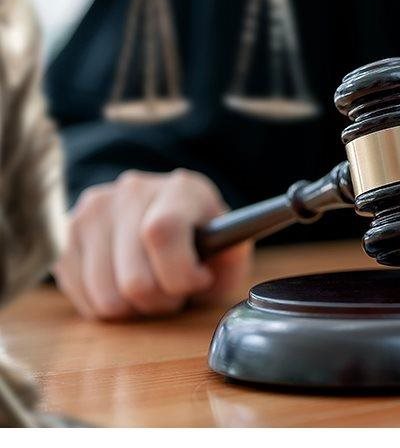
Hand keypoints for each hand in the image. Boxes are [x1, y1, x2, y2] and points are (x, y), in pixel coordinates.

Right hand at [52, 169, 251, 320]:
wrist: (163, 217)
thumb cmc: (201, 241)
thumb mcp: (230, 247)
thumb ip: (234, 256)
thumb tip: (225, 255)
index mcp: (179, 189)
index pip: (161, 232)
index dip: (181, 272)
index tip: (199, 280)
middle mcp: (131, 191)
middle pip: (134, 278)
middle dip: (163, 300)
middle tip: (177, 292)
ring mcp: (92, 212)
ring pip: (106, 296)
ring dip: (135, 308)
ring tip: (152, 288)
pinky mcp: (67, 236)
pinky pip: (82, 298)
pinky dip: (108, 307)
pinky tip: (126, 287)